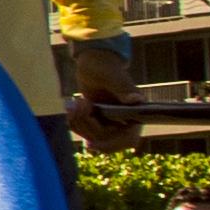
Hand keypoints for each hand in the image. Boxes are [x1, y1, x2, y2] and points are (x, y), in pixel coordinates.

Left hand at [58, 36, 142, 151]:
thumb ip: (123, 88)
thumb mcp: (112, 76)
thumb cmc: (106, 66)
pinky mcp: (97, 122)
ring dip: (79, 122)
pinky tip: (72, 106)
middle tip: (82, 103)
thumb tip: (137, 100)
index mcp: (136, 113)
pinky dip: (74, 122)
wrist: (93, 63)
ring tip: (77, 102)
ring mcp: (110, 123)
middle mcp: (125, 122)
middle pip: (104, 140)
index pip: (128, 139)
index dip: (111, 145)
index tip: (91, 145)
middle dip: (88, 126)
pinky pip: (83, 131)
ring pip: (91, 137)